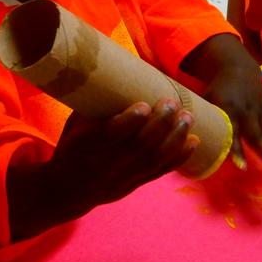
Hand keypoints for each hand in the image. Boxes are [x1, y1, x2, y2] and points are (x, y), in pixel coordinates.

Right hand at [48, 99, 197, 206]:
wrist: (67, 189)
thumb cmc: (72, 147)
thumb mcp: (74, 125)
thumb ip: (95, 106)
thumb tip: (119, 73)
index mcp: (86, 144)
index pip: (110, 134)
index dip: (129, 121)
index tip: (144, 105)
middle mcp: (106, 162)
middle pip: (138, 146)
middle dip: (159, 124)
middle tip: (172, 103)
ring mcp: (123, 175)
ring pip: (153, 159)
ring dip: (175, 138)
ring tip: (188, 118)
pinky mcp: (136, 183)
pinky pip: (161, 171)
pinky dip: (179, 157)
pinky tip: (194, 142)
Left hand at [182, 33, 261, 170]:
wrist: (235, 67)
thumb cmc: (215, 91)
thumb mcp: (203, 100)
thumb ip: (199, 119)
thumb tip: (181, 138)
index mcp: (228, 110)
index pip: (233, 133)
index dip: (237, 150)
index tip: (242, 167)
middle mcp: (248, 112)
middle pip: (259, 135)